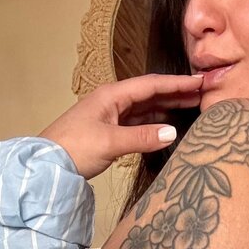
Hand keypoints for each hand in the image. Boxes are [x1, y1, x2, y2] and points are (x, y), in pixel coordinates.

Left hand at [37, 72, 204, 180]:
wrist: (46, 166)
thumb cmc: (74, 148)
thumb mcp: (110, 142)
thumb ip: (142, 137)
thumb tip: (173, 132)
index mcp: (112, 95)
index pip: (150, 85)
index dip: (176, 84)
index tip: (198, 82)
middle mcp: (112, 101)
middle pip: (149, 93)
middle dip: (174, 93)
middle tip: (201, 93)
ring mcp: (110, 116)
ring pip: (144, 108)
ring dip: (166, 107)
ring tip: (190, 106)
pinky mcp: (108, 132)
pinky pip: (137, 123)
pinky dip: (154, 123)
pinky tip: (167, 126)